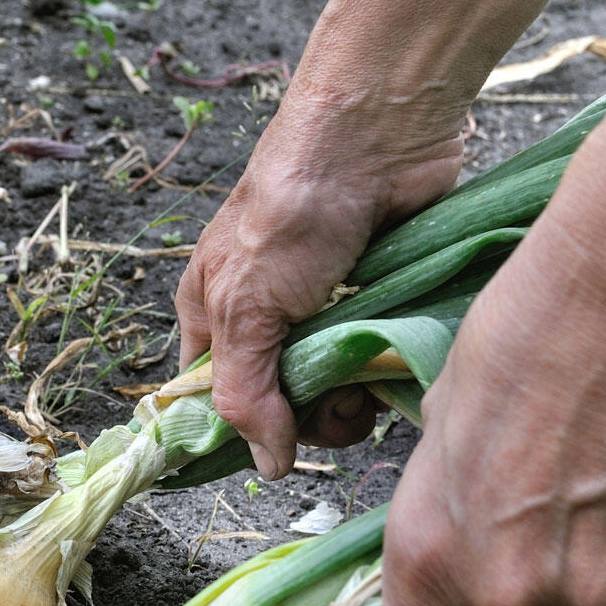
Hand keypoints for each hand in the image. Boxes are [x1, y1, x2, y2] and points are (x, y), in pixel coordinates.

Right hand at [176, 90, 464, 477]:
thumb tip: (265, 467)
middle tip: (338, 399)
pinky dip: (386, 371)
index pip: (214, 402)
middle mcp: (263, 321)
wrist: (378, 138)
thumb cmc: (292, 212)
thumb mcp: (245, 308)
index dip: (242, 431)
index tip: (277, 444)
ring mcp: (324, 315)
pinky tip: (394, 357)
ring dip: (353, 398)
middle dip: (311, 415)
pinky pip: (378, 363)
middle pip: (281, 407)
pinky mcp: (376, 304)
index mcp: (211, 317)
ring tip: (369, 375)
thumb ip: (245, 394)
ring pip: (335, 393)